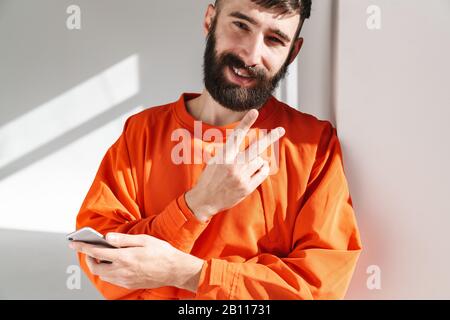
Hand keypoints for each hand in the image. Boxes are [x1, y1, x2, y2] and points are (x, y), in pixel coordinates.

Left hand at [69, 233, 203, 291]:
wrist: (175, 270)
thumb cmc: (162, 253)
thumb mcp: (143, 240)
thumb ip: (123, 239)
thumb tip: (106, 237)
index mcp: (124, 257)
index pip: (96, 252)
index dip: (82, 247)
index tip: (73, 243)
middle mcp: (122, 271)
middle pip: (96, 267)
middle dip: (89, 258)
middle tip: (90, 249)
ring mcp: (125, 279)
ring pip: (103, 275)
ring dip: (99, 265)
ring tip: (102, 256)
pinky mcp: (130, 284)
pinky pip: (112, 279)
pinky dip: (108, 271)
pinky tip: (114, 264)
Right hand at [185, 109, 284, 221]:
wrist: (205, 200)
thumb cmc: (209, 178)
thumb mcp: (214, 160)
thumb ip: (228, 151)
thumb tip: (240, 140)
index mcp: (224, 156)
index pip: (237, 135)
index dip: (246, 122)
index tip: (254, 111)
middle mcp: (233, 165)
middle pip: (256, 147)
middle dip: (270, 137)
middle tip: (280, 129)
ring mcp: (241, 176)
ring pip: (260, 160)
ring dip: (259, 159)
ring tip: (249, 164)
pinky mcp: (247, 187)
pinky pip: (262, 173)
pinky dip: (261, 169)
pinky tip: (255, 170)